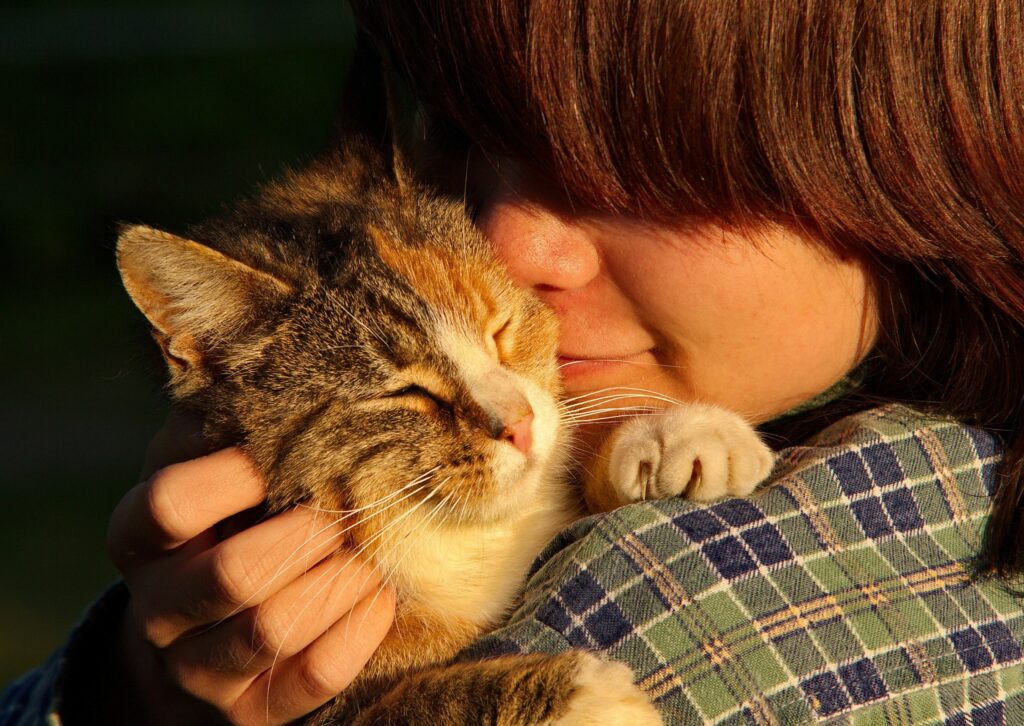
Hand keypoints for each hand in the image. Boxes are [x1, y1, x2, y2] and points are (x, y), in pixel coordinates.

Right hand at [106, 413, 395, 724]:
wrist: (193, 638)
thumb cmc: (216, 526)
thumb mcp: (203, 472)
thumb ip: (227, 426)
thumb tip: (283, 353)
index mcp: (139, 538)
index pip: (169, 504)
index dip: (234, 476)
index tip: (284, 456)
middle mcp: (159, 609)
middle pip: (232, 573)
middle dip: (305, 534)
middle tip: (345, 506)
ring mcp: (201, 669)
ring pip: (274, 629)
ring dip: (339, 580)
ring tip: (370, 548)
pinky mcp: (252, 711)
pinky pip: (314, 677)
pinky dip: (359, 630)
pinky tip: (379, 594)